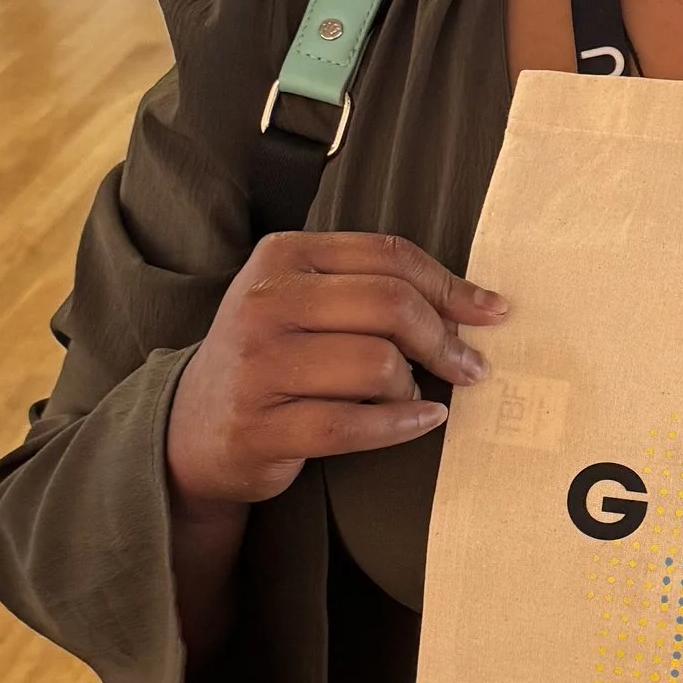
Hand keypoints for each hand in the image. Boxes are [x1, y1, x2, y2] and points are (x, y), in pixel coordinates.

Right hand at [166, 231, 508, 511]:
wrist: (190, 427)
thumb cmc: (272, 357)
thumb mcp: (306, 301)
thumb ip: (375, 288)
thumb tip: (479, 305)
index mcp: (282, 257)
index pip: (389, 256)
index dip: (451, 286)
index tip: (492, 312)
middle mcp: (264, 303)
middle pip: (390, 305)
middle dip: (443, 338)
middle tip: (468, 366)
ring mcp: (258, 366)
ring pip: (377, 365)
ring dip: (411, 386)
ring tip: (409, 393)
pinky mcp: (260, 426)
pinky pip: (353, 425)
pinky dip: (401, 425)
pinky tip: (422, 421)